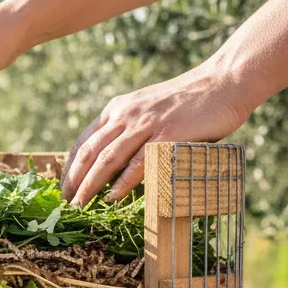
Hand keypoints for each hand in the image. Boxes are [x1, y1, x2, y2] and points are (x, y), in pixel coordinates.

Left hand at [61, 60, 254, 206]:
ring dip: (90, 185)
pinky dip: (122, 182)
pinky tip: (112, 198)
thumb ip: (133, 131)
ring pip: (108, 158)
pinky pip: (138, 162)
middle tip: (66, 204)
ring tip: (80, 206)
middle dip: (74, 181)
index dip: (70, 167)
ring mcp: (146, 123)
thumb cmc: (191, 102)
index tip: (63, 188)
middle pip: (90, 152)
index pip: (85, 141)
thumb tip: (119, 166)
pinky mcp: (167, 134)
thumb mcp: (150, 110)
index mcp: (119, 108)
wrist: (224, 81)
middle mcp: (126, 114)